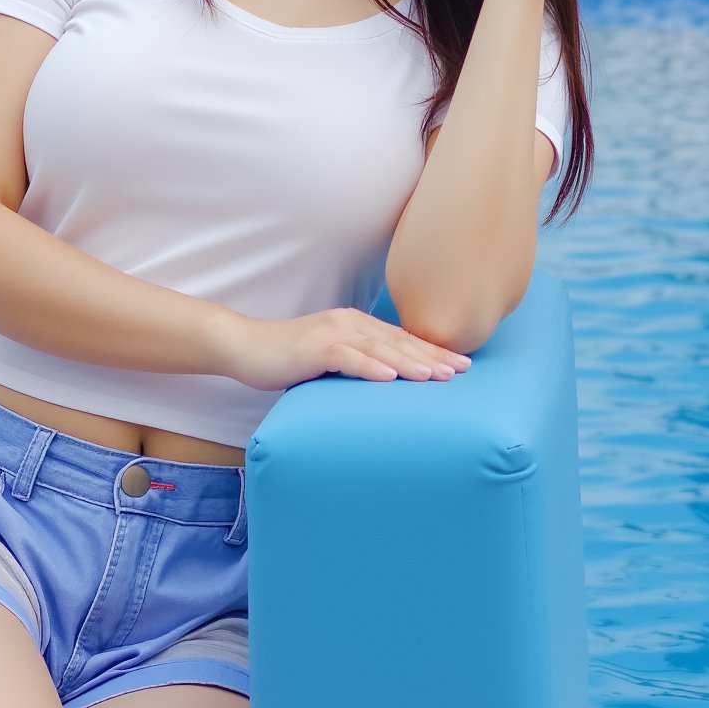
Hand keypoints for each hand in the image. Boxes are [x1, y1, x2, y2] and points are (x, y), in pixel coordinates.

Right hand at [220, 307, 472, 391]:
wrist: (246, 347)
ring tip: (436, 376)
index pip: (402, 340)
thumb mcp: (330, 360)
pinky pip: (347, 357)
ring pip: (378, 347)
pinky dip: (369, 366)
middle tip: (462, 370)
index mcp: (356, 326)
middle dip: (432, 356)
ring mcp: (331, 333)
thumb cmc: (289, 358)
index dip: (433, 351)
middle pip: (398, 341)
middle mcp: (349, 323)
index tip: (462, 364)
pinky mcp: (313, 347)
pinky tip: (390, 377)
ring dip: (409, 361)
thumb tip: (388, 384)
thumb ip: (357, 364)